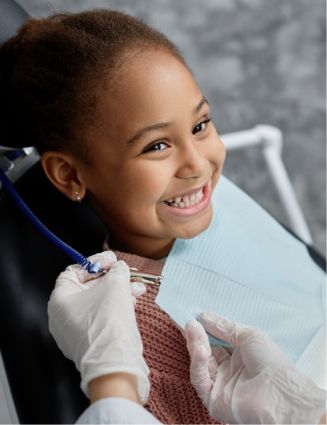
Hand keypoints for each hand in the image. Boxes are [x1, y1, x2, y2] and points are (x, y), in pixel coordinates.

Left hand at [48, 251, 149, 403]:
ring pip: (98, 303)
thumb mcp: (115, 285)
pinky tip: (133, 302)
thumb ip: (117, 271)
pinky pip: (101, 318)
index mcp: (60, 299)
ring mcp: (74, 332)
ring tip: (137, 288)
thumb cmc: (108, 321)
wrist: (114, 363)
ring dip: (118, 292)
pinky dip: (116, 308)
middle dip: (112, 278)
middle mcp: (62, 316)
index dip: (95, 262)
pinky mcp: (88, 343)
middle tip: (126, 273)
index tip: (112, 260)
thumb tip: (119, 268)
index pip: (74, 271)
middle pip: (88, 287)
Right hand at [185, 312, 325, 423]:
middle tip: (189, 321)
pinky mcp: (212, 399)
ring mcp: (220, 385)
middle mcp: (229, 371)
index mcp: (240, 356)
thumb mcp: (248, 335)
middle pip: (206, 351)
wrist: (279, 394)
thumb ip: (224, 327)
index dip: (205, 328)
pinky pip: (200, 379)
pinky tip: (200, 348)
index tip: (195, 315)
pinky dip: (197, 362)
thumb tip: (204, 316)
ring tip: (192, 328)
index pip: (216, 340)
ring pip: (200, 363)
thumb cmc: (271, 362)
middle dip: (197, 335)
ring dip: (195, 345)